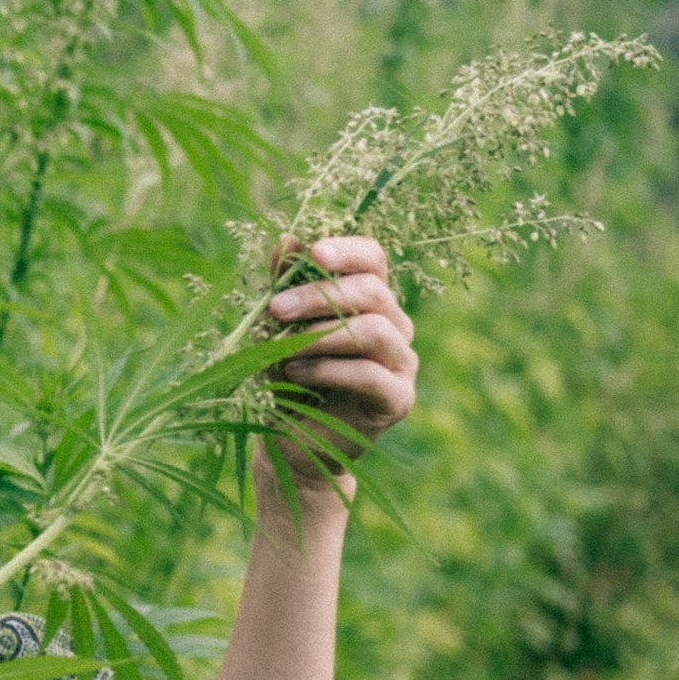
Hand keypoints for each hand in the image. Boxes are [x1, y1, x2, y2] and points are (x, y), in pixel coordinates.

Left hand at [263, 234, 416, 478]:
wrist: (290, 440)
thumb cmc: (286, 376)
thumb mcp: (278, 328)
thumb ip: (284, 285)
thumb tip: (285, 239)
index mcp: (369, 300)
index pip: (374, 258)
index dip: (347, 250)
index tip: (312, 254)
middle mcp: (394, 325)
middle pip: (371, 291)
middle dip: (318, 295)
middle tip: (275, 309)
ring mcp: (402, 362)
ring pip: (373, 329)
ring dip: (320, 335)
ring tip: (283, 351)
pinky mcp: (398, 398)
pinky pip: (370, 374)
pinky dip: (328, 370)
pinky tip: (295, 374)